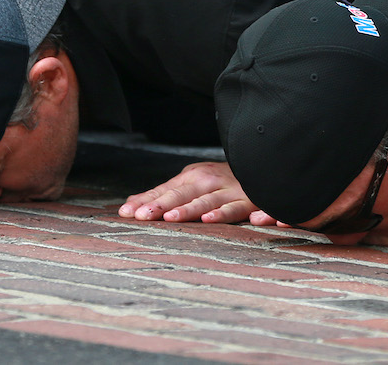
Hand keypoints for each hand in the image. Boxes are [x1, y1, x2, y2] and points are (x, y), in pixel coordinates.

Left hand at [119, 160, 269, 223]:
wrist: (259, 167)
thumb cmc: (221, 180)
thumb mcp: (192, 182)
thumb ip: (164, 194)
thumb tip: (130, 204)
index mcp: (193, 176)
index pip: (165, 190)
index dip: (146, 200)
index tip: (127, 212)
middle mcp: (209, 181)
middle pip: (182, 194)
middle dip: (162, 204)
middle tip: (142, 215)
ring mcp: (228, 191)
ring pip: (205, 202)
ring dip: (188, 209)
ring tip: (170, 218)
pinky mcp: (247, 201)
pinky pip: (234, 209)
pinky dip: (223, 214)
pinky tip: (209, 220)